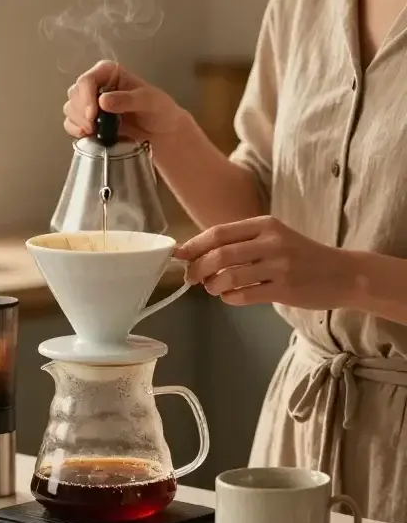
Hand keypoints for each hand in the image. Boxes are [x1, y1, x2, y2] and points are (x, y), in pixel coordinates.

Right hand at [63, 60, 182, 142]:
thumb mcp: (149, 102)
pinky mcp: (89, 119)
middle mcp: (97, 84)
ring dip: (78, 121)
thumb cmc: (159, 111)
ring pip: (70, 107)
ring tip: (94, 131)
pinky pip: (71, 122)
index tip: (92, 115)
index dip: (86, 97)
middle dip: (81, 112)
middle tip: (94, 127)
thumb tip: (103, 101)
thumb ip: (127, 100)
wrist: (162, 132)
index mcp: (109, 72)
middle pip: (75, 94)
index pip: (87, 80)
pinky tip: (87, 135)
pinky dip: (75, 130)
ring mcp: (91, 102)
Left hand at [175, 216, 353, 309]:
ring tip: (212, 288)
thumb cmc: (303, 256)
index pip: (219, 233)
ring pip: (229, 276)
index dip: (194, 245)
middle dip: (197, 268)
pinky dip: (230, 298)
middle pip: (219, 254)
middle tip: (190, 278)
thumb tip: (201, 253)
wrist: (344, 274)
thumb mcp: (275, 237)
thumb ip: (243, 242)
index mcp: (265, 224)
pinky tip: (231, 297)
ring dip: (213, 285)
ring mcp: (278, 266)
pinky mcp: (285, 290)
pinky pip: (244, 295)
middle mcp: (271, 242)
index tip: (179, 255)